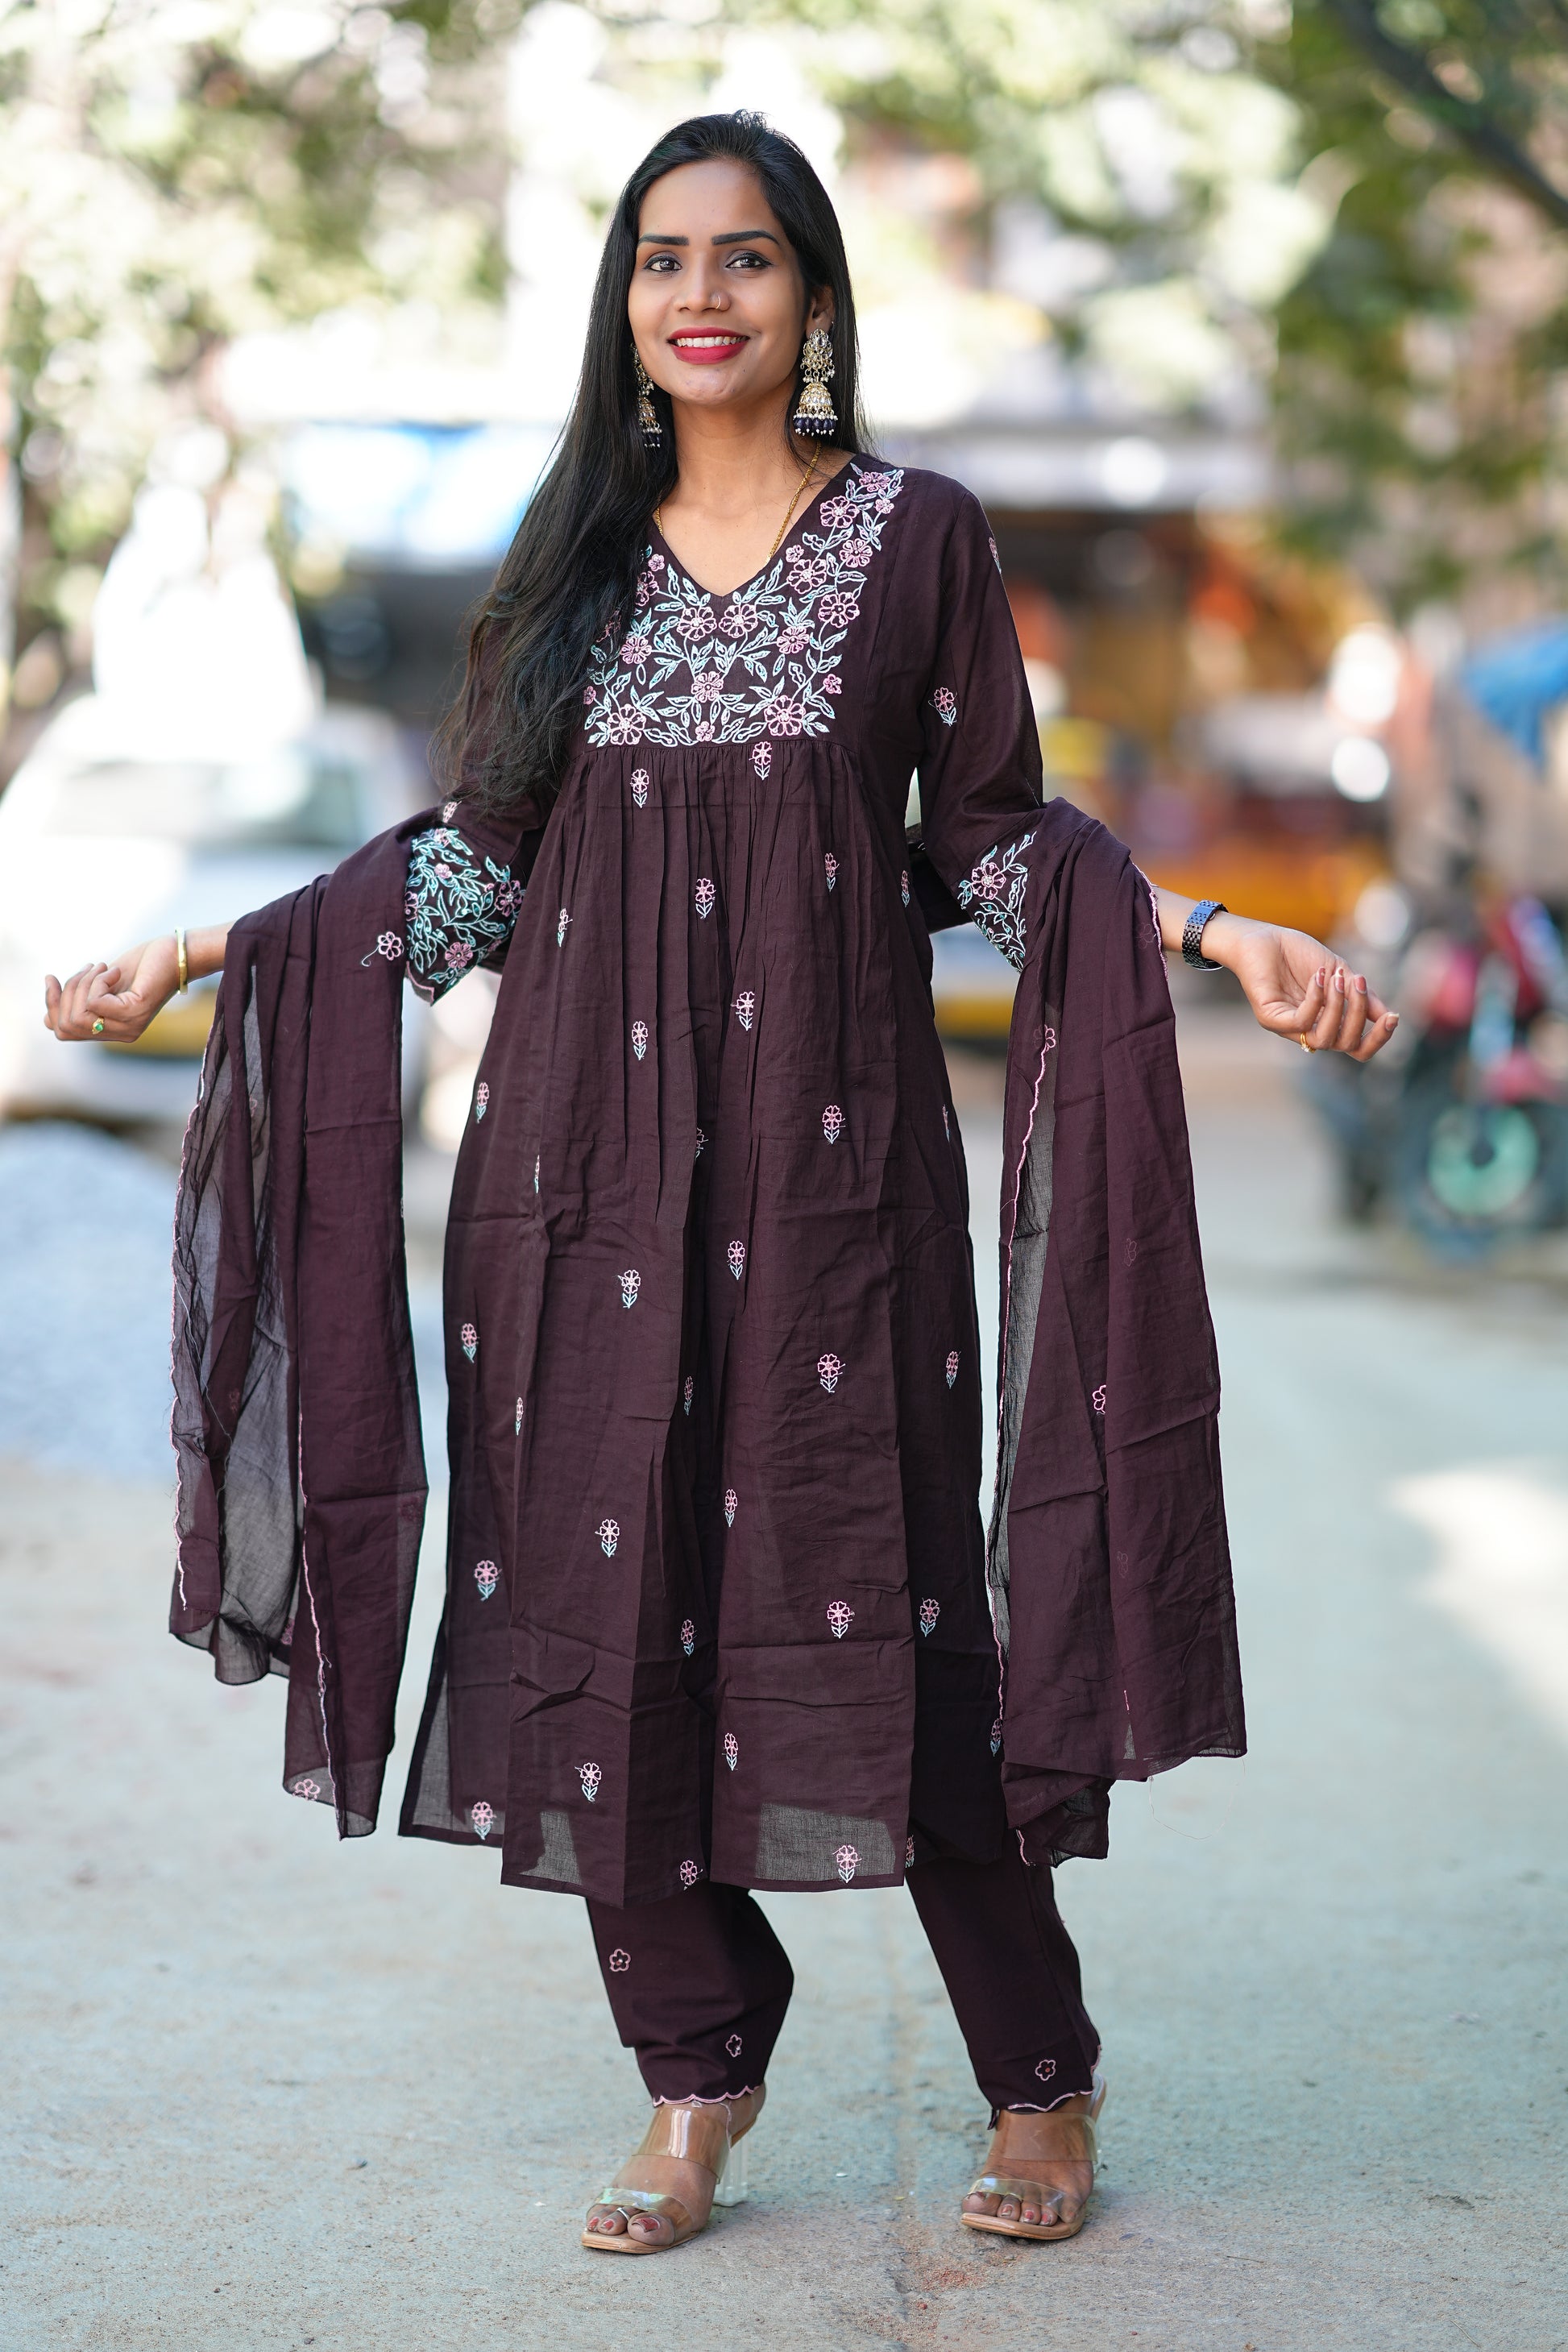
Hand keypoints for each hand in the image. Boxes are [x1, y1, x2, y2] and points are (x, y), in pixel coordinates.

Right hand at [44, 938, 179, 1043]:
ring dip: (83, 983)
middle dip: (67, 992)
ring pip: (79, 1015)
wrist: (175, 954)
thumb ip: (79, 1002)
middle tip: (87, 968)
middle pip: (67, 1026)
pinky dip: (98, 981)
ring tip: (101, 966)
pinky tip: (115, 970)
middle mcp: (121, 1035)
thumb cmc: (140, 966)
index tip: (52, 978)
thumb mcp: (100, 986)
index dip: (51, 1005)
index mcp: (111, 1031)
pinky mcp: (136, 1012)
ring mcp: (130, 1027)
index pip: (64, 1032)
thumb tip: (47, 1020)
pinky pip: (95, 1002)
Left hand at [1207, 914, 1397, 1061]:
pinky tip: (1318, 978)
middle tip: (1357, 982)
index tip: (1393, 1018)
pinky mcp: (1270, 1019)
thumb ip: (1361, 995)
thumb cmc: (1299, 954)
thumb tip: (1388, 1016)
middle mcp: (1308, 1031)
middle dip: (1358, 1013)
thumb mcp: (1340, 973)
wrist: (1263, 937)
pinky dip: (1315, 1000)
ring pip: (1324, 1039)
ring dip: (1338, 1007)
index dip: (1377, 1038)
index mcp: (1327, 1023)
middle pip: (1345, 1045)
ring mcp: (1288, 1028)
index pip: (1357, 1048)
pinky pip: (1300, 1023)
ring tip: (1338, 978)